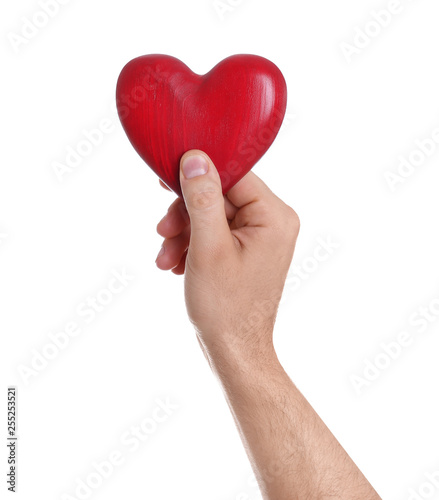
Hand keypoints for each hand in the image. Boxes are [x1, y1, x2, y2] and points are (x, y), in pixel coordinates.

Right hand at [156, 150, 299, 356]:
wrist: (234, 350)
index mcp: (274, 217)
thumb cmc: (225, 307)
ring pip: (213, 217)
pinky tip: (177, 264)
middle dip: (186, 215)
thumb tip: (195, 158)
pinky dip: (193, 245)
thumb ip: (202, 199)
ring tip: (165, 259)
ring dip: (184, 233)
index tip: (165, 180)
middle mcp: (273, 223)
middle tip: (162, 232)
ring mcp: (261, 238)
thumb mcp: (208, 247)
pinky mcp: (246, 250)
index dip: (197, 176)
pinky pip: (216, 234)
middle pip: (220, 196)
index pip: (233, 175)